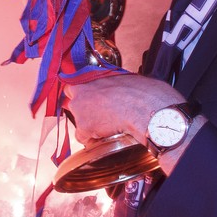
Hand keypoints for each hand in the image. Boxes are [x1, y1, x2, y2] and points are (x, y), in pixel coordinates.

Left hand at [64, 73, 183, 145]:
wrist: (143, 106)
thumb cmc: (140, 92)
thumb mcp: (123, 80)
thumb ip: (111, 84)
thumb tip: (117, 89)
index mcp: (90, 77)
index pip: (74, 86)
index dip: (82, 96)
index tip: (88, 101)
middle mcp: (80, 91)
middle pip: (72, 104)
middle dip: (81, 111)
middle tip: (97, 116)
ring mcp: (79, 109)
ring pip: (79, 122)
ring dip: (90, 125)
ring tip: (108, 127)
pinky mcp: (83, 126)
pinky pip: (84, 138)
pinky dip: (93, 140)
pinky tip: (106, 136)